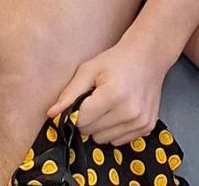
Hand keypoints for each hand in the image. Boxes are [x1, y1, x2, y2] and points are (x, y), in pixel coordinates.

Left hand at [46, 35, 169, 145]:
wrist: (147, 58)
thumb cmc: (115, 61)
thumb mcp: (89, 69)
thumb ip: (69, 93)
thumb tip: (51, 114)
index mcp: (113, 94)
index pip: (81, 120)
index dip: (75, 112)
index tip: (78, 102)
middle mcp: (129, 112)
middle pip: (91, 132)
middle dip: (87, 119)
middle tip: (94, 100)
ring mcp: (140, 122)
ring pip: (104, 140)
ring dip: (100, 127)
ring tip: (107, 105)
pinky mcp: (147, 127)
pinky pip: (119, 141)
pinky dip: (114, 130)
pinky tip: (118, 112)